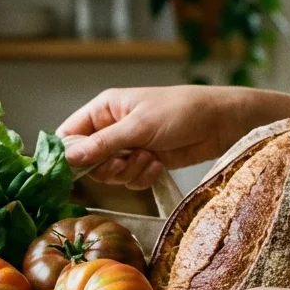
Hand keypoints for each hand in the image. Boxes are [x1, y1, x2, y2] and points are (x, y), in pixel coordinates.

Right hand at [57, 85, 249, 190]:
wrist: (220, 124)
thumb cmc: (181, 111)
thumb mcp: (139, 126)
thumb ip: (103, 144)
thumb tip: (69, 159)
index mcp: (104, 109)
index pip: (69, 134)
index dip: (70, 153)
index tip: (80, 166)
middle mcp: (112, 128)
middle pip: (87, 160)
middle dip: (106, 167)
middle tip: (121, 163)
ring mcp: (128, 147)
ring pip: (109, 174)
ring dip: (128, 172)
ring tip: (149, 158)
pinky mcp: (144, 162)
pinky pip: (129, 180)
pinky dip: (142, 176)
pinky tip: (158, 164)